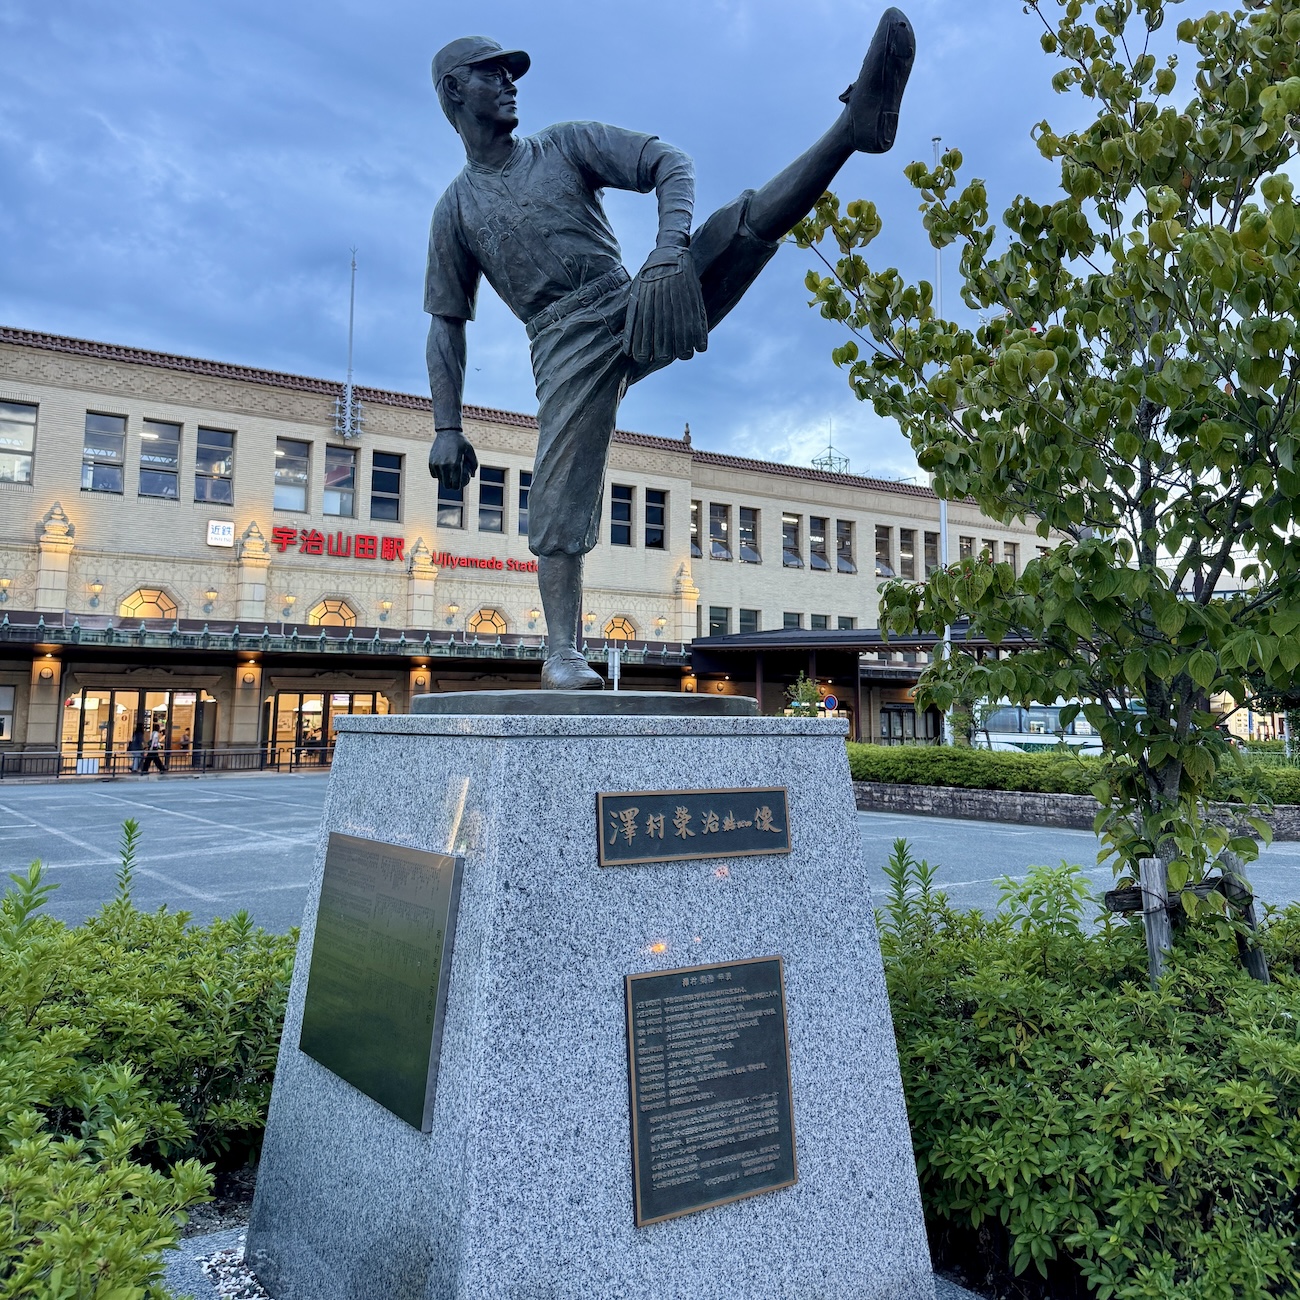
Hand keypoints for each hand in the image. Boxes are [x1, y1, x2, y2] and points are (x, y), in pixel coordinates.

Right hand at [428, 428, 478, 490]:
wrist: (447, 432)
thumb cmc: (461, 442)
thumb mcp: (471, 451)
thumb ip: (474, 464)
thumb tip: (473, 476)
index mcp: (455, 464)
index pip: (455, 484)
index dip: (457, 487)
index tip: (459, 485)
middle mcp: (445, 465)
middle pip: (446, 484)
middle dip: (450, 486)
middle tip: (453, 483)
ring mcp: (436, 464)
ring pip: (439, 479)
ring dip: (444, 480)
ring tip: (448, 476)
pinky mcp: (431, 461)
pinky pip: (433, 474)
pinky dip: (437, 474)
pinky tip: (442, 472)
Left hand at [623, 244, 707, 365]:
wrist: (669, 253)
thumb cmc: (649, 275)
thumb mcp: (636, 292)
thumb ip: (635, 316)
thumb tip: (629, 344)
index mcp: (646, 311)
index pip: (642, 343)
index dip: (643, 355)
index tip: (644, 358)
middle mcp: (662, 313)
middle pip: (663, 349)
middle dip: (663, 355)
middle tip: (664, 355)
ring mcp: (679, 308)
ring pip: (682, 343)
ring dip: (683, 352)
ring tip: (684, 354)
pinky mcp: (694, 304)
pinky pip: (698, 329)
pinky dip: (700, 342)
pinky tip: (699, 347)